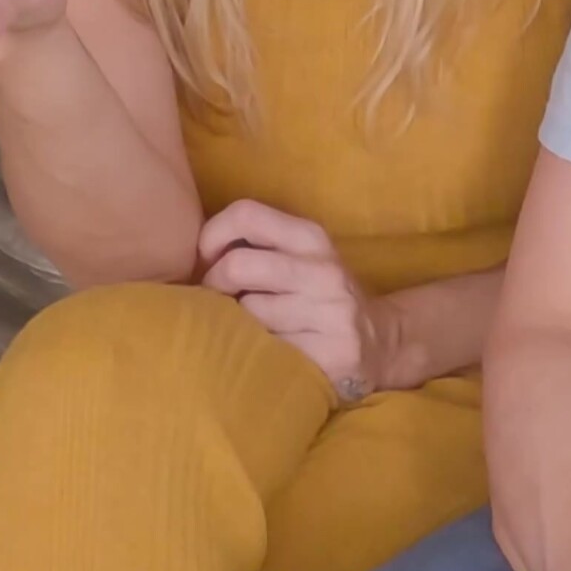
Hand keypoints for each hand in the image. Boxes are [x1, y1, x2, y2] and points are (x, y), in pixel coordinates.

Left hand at [197, 199, 397, 399]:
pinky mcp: (331, 354)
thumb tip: (190, 253)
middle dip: (214, 286)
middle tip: (217, 302)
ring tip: (246, 330)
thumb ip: (257, 246)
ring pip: (248, 315)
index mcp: (312, 238)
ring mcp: (330, 314)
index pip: (246, 214)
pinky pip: (266, 351)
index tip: (206, 260)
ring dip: (235, 325)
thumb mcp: (301, 259)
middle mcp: (324, 271)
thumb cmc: (320, 298)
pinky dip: (256, 354)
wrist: (381, 344)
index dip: (211, 236)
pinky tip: (265, 355)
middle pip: (237, 266)